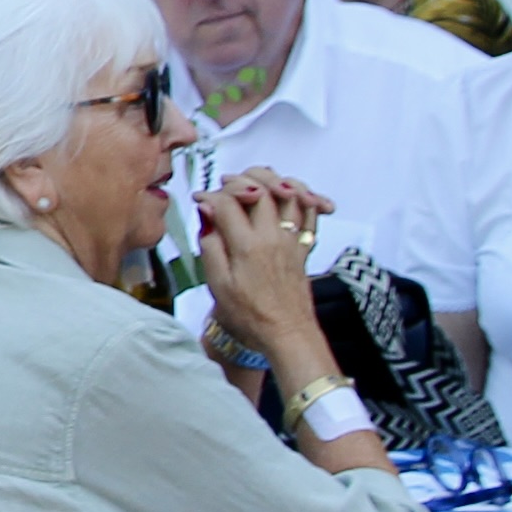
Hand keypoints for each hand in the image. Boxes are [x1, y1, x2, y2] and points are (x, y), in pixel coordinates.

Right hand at [198, 171, 340, 368]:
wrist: (286, 333)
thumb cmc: (250, 315)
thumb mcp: (218, 285)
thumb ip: (211, 246)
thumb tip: (207, 215)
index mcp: (247, 246)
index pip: (228, 203)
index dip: (210, 195)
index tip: (200, 199)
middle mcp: (273, 237)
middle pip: (262, 188)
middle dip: (240, 179)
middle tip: (225, 184)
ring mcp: (292, 240)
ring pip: (291, 193)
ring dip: (274, 179)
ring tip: (257, 180)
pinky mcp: (305, 246)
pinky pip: (311, 212)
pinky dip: (305, 196)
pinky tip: (293, 193)